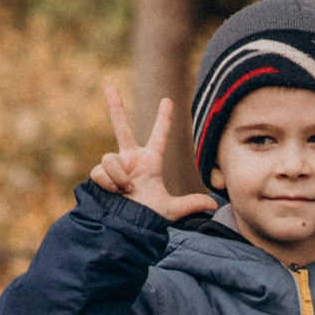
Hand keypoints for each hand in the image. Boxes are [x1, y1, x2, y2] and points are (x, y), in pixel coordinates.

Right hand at [89, 86, 217, 222]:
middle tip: (110, 87)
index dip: (164, 119)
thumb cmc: (148, 217)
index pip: (159, 136)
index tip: (168, 100)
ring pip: (111, 158)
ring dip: (120, 177)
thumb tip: (214, 205)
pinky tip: (115, 192)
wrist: (126, 226)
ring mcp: (114, 165)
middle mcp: (131, 159)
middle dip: (115, 107)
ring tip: (128, 190)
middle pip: (122, 128)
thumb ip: (190, 204)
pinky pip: (102, 170)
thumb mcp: (171, 209)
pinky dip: (110, 182)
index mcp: (150, 161)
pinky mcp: (99, 173)